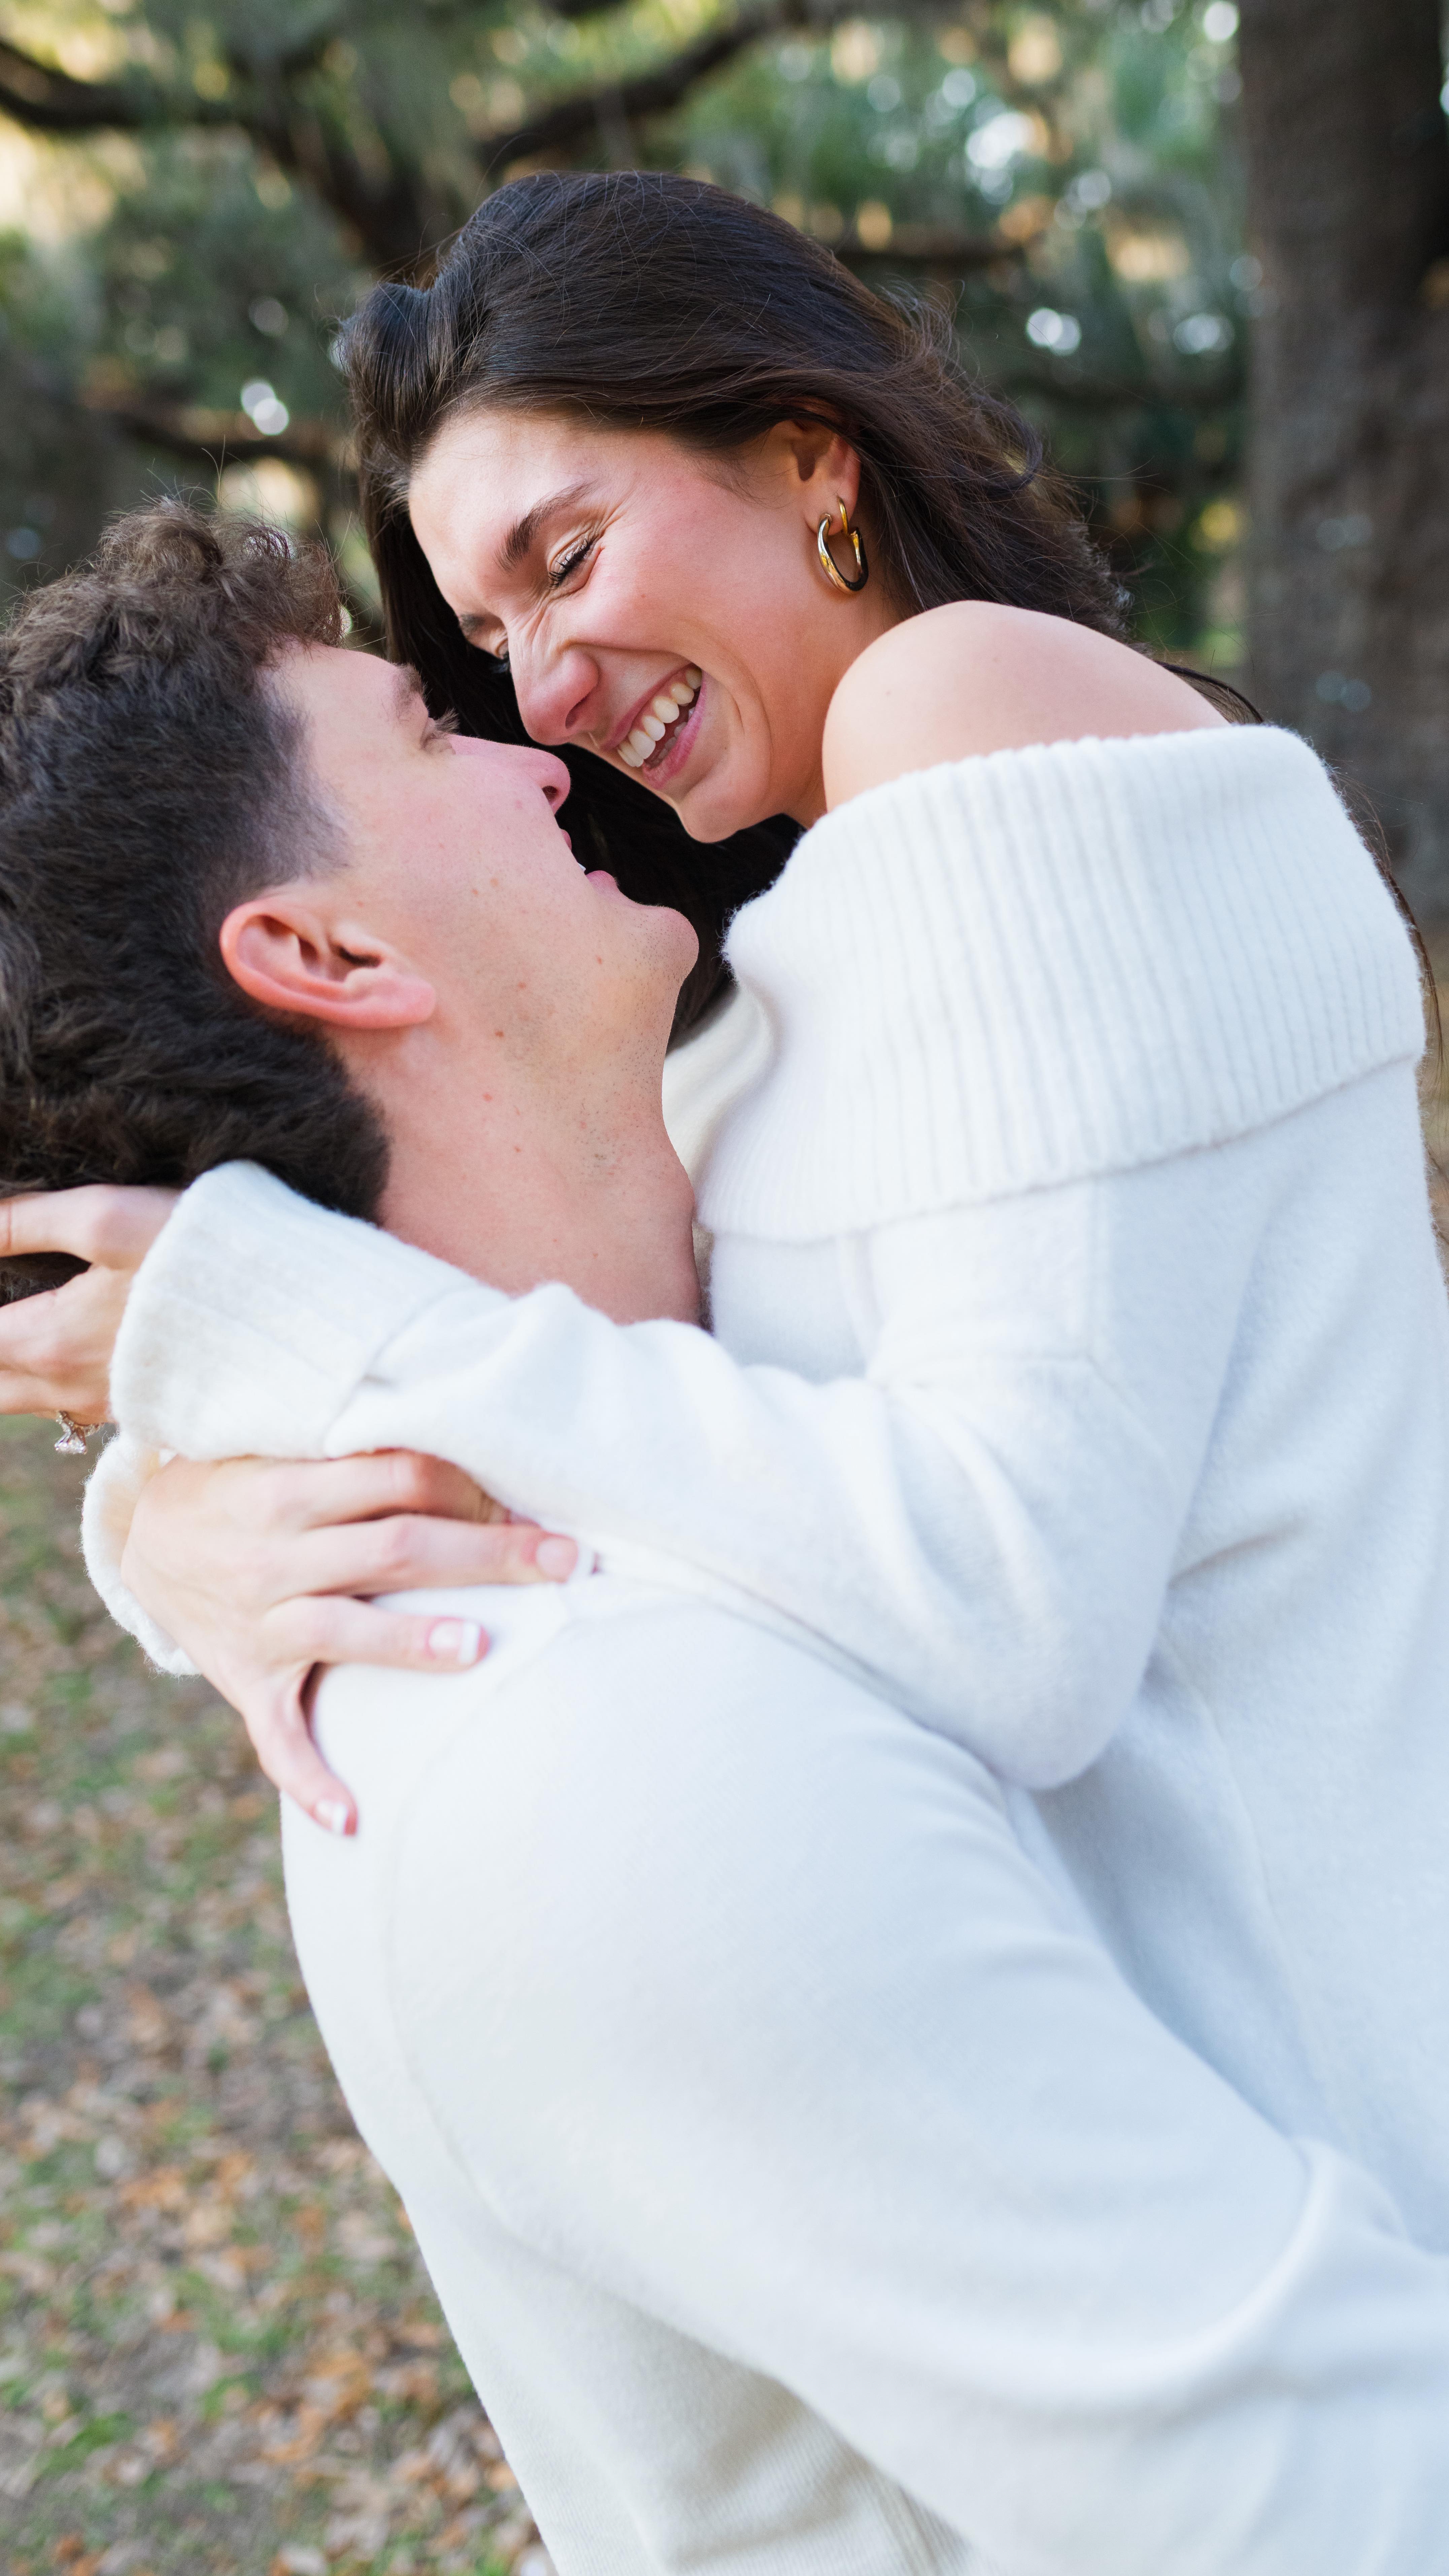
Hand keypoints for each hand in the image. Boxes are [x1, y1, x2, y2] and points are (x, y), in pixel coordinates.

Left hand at [0, 1186, 177, 1419]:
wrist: (286, 1308)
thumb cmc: (195, 1254)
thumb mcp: (103, 1218)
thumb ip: (22, 1222)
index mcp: (47, 1342)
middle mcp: (68, 1388)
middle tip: (3, 1315)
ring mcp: (104, 1405)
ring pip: (22, 1403)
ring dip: (5, 1373)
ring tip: (14, 1336)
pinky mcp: (137, 1406)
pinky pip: (66, 1409)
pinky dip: (40, 1384)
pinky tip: (51, 1352)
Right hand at [121, 1450, 579, 1834]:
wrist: (144, 1538)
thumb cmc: (243, 1484)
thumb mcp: (282, 1452)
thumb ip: (357, 1459)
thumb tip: (465, 1453)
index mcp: (287, 1490)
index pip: (396, 1478)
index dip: (467, 1483)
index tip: (530, 1495)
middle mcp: (274, 1556)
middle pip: (395, 1549)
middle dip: (487, 1554)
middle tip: (568, 1560)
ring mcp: (259, 1623)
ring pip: (344, 1631)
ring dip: (411, 1642)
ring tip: (481, 1648)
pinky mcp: (246, 1680)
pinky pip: (277, 1738)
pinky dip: (310, 1780)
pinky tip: (353, 1819)